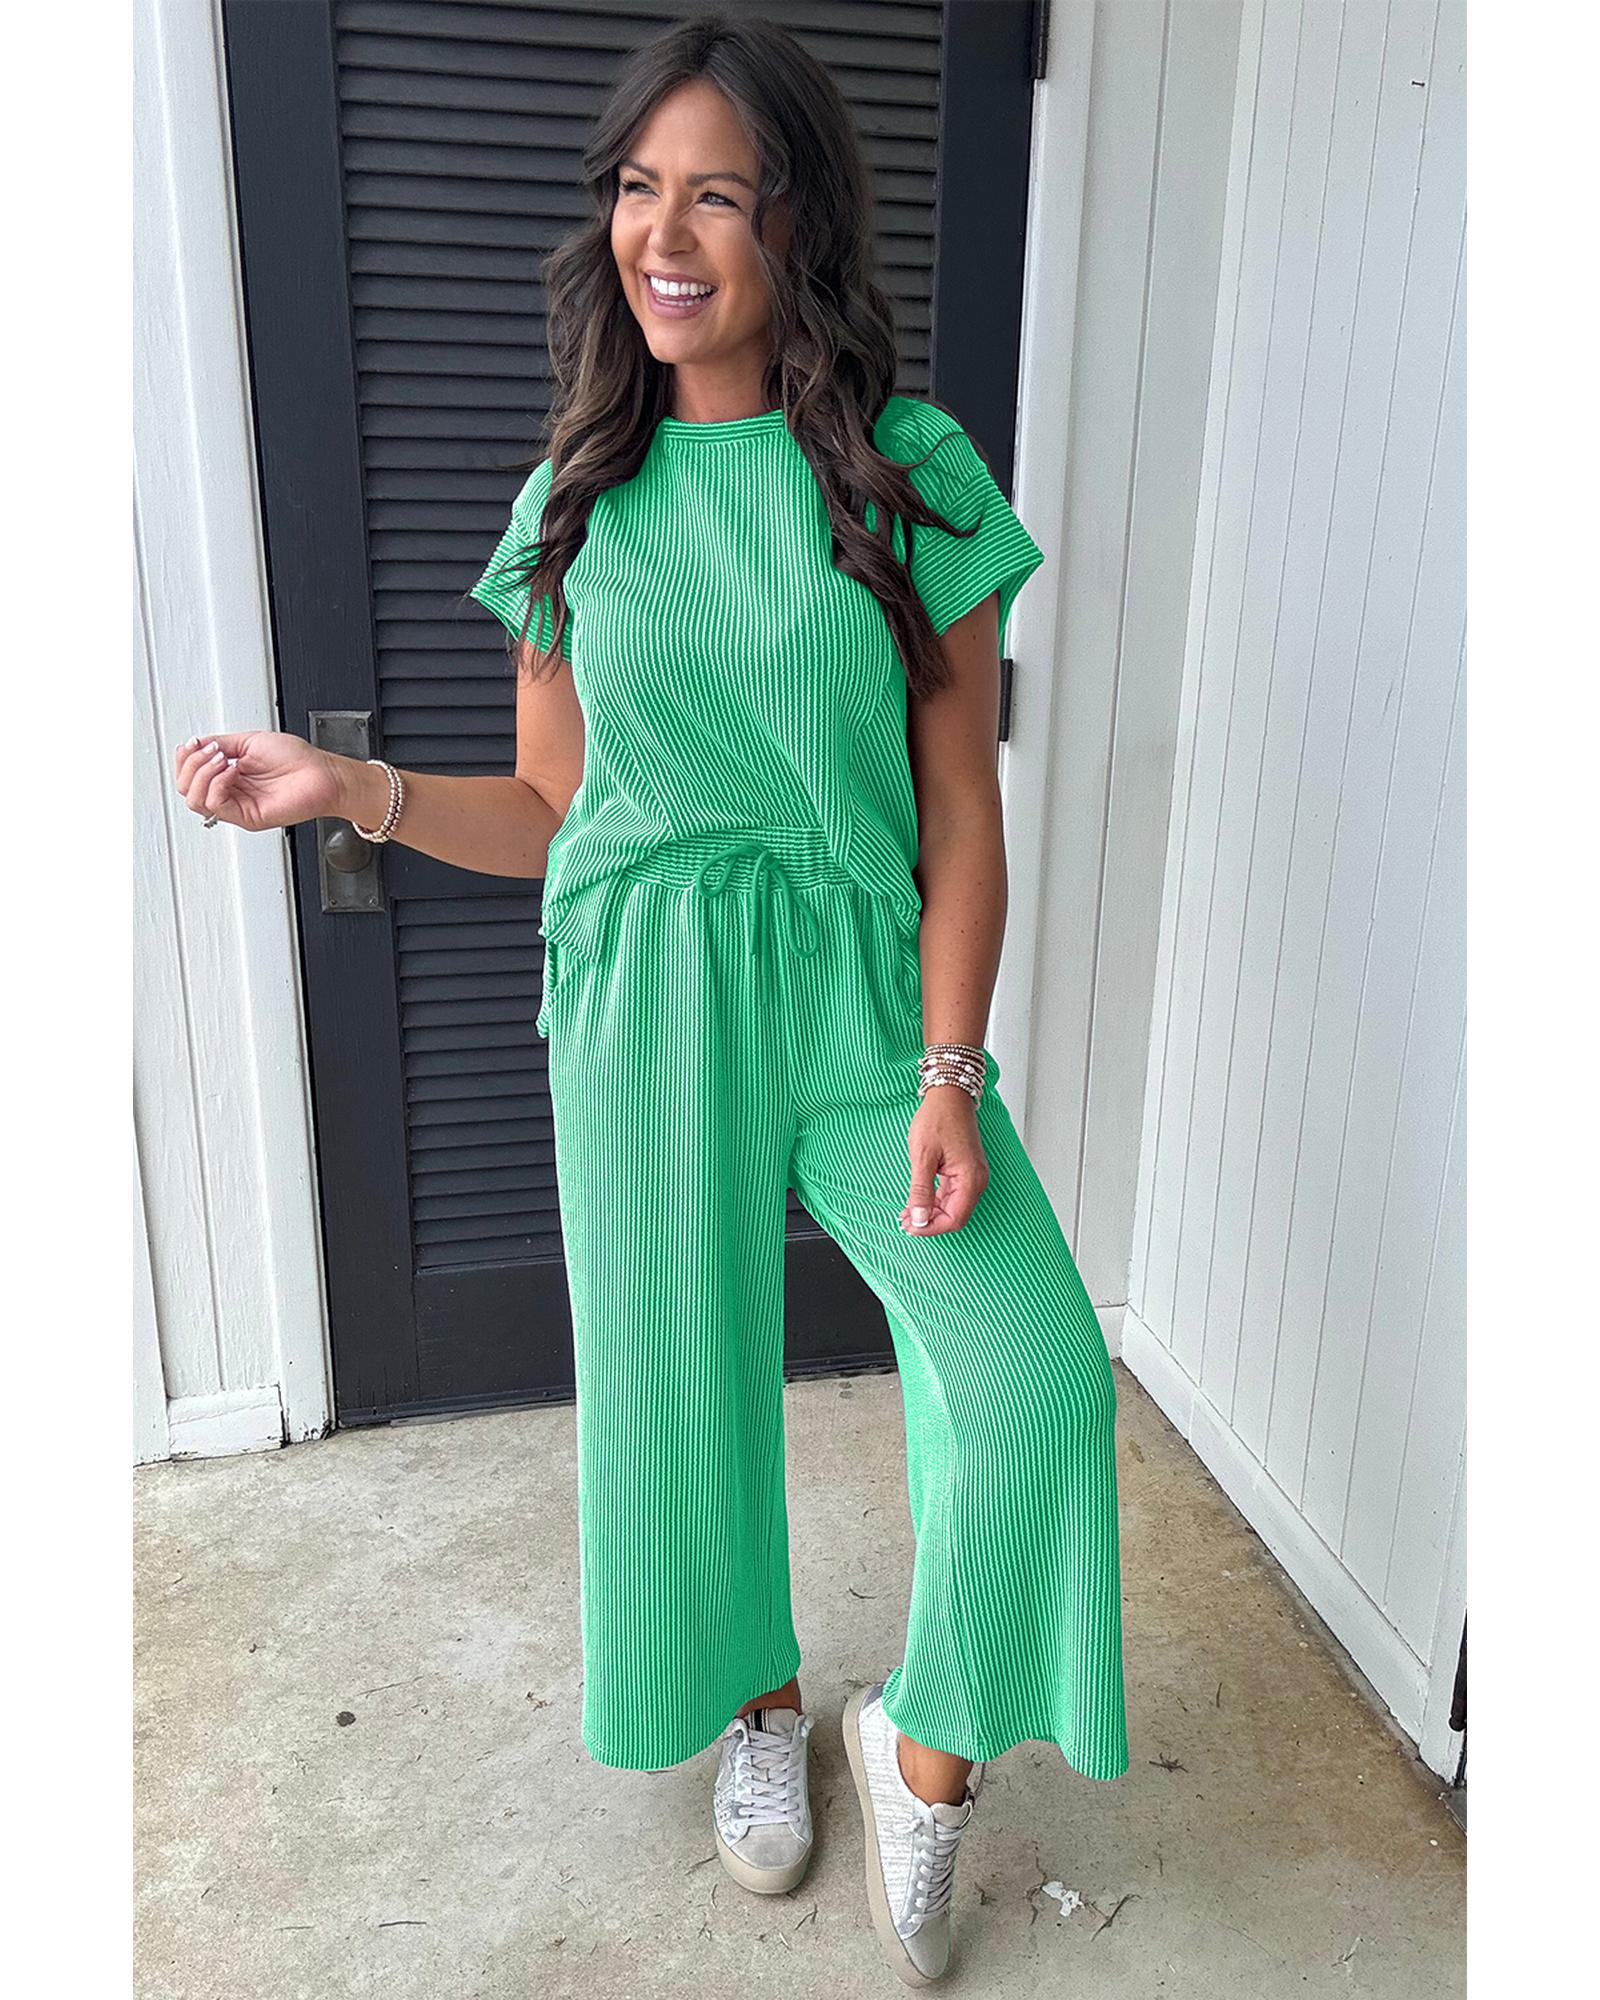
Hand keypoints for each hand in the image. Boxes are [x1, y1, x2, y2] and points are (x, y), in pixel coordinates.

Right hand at [172, 732, 348, 832]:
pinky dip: (218, 784)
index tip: (195, 742)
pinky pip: (217, 805)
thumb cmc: (298, 760)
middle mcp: (230, 793)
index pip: (189, 775)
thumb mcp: (250, 741)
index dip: (185, 757)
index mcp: (228, 776)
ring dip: (203, 773)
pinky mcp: (247, 817)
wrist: (322, 774)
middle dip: (191, 764)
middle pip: (186, 789)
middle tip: (212, 751)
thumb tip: (195, 744)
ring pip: (195, 800)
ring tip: (224, 759)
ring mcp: (238, 807)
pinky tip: (233, 771)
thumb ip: (220, 743)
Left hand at [900, 1087, 987, 1234]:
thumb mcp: (922, 1156)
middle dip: (929, 1222)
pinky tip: (919, 1201)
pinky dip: (936, 1202)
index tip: (910, 1226)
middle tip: (904, 1220)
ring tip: (908, 1212)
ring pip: (953, 1207)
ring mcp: (973, 1176)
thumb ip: (921, 1191)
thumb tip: (919, 1218)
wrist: (949, 1096)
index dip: (931, 1227)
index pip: (954, 1219)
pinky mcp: (966, 1172)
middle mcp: (977, 1180)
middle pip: (955, 1216)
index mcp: (970, 1178)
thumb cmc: (938, 1119)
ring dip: (931, 1213)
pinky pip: (953, 1195)